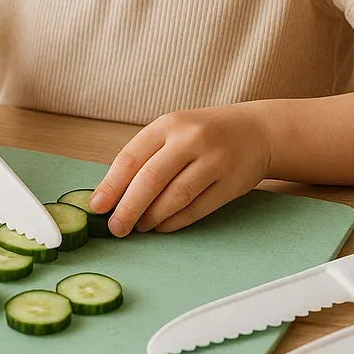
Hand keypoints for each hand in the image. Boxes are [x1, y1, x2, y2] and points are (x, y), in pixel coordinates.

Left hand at [88, 104, 272, 236]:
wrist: (256, 131)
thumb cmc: (204, 134)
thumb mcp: (174, 131)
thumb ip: (146, 156)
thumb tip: (110, 194)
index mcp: (168, 124)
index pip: (131, 157)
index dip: (111, 185)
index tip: (96, 207)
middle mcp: (190, 139)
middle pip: (151, 180)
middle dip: (128, 209)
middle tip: (116, 229)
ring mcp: (214, 160)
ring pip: (175, 197)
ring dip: (152, 218)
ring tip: (140, 227)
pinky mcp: (231, 183)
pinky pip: (197, 209)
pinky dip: (175, 222)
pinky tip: (162, 227)